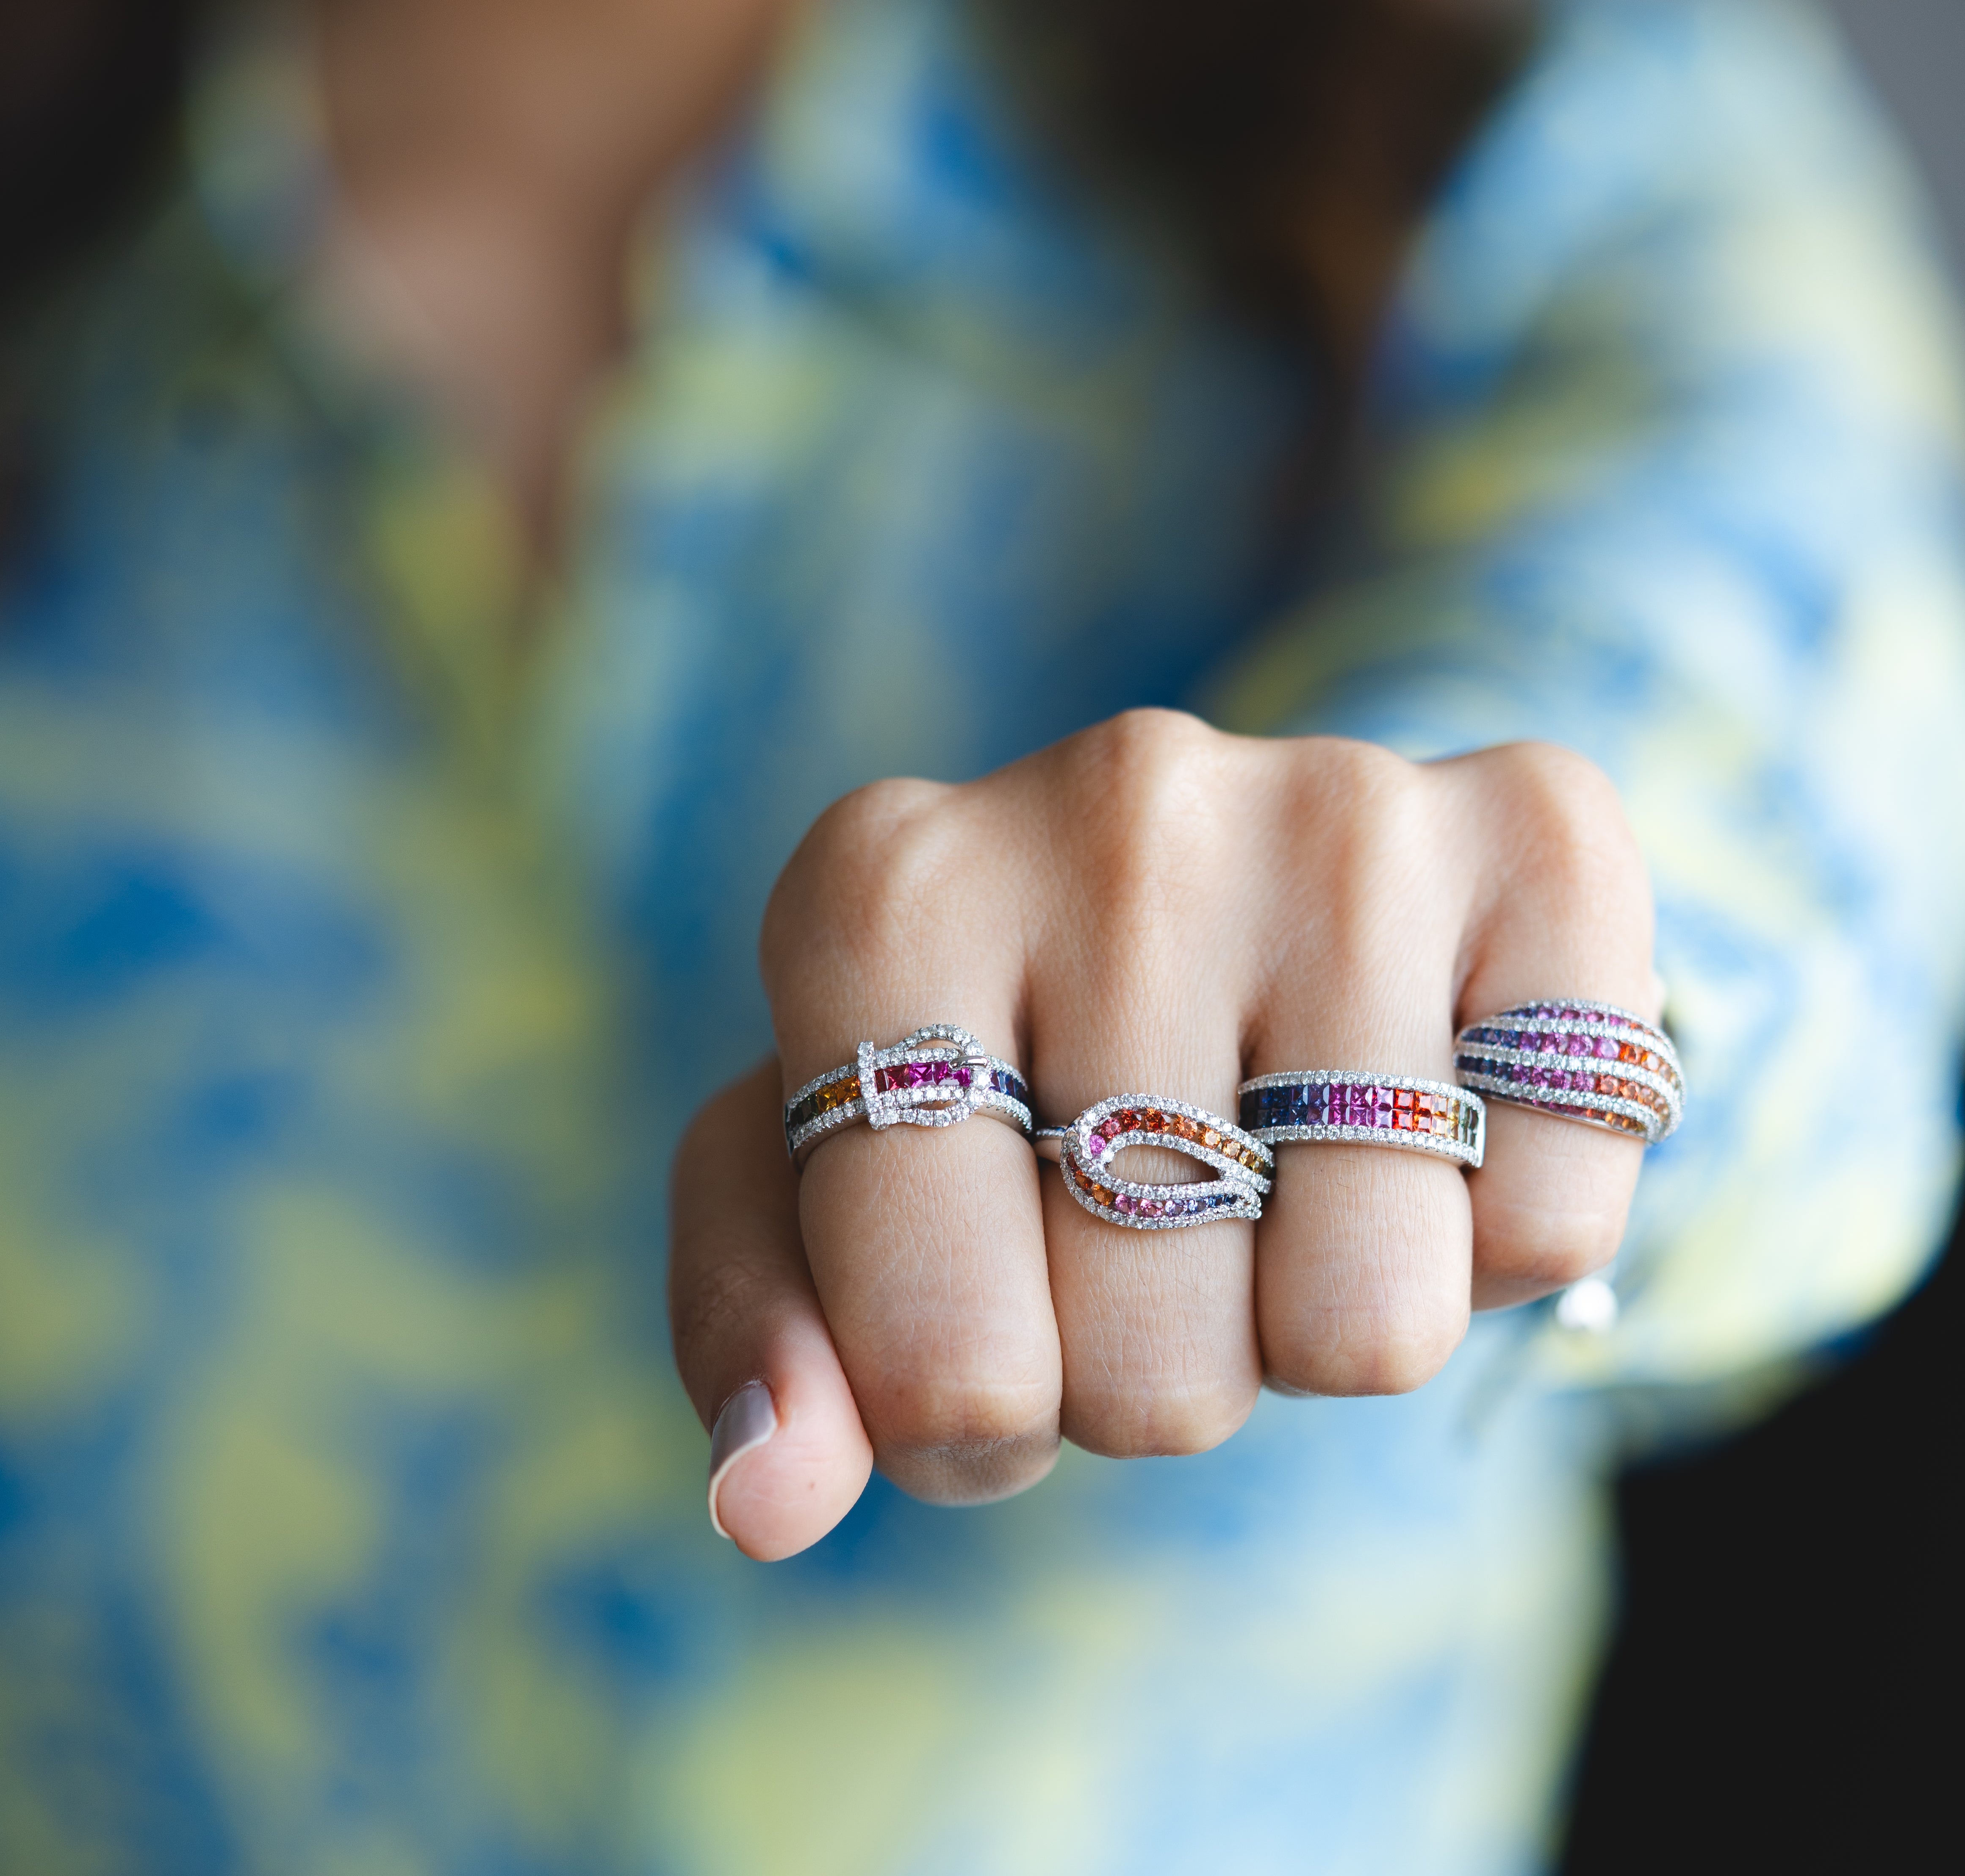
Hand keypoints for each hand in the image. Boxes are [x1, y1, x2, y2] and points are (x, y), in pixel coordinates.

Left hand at [670, 711, 1661, 1558]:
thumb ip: (760, 1333)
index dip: (979, 1413)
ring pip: (1368, 1325)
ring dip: (1316, 1314)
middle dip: (1151, 1364)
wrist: (1230, 884)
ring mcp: (1340, 812)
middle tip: (1155, 1222)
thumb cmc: (1005, 1069)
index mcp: (883, 898)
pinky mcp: (1540, 839)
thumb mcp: (822, 1180)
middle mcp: (1112, 812)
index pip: (940, 1366)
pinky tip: (1416, 1106)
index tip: (993, 1304)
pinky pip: (1551, 1225)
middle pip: (1154, 1370)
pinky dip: (1488, 1240)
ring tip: (1279, 1167)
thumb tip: (765, 1499)